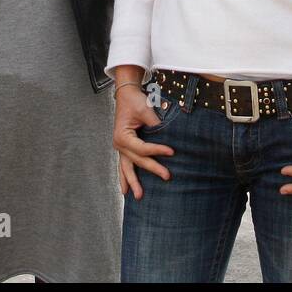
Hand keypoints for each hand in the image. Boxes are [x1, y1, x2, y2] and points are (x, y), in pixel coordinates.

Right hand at [112, 77, 172, 200]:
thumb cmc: (135, 101)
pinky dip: (125, 178)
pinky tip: (125, 191)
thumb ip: (155, 126)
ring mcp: (120, 148)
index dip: (157, 151)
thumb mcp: (145, 111)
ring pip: (127, 169)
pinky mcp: (124, 149)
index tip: (172, 152)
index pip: (142, 148)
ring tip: (138, 196)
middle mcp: (119, 144)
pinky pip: (124, 166)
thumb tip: (170, 137)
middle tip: (167, 176)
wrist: (126, 95)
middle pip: (138, 160)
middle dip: (153, 169)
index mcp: (122, 136)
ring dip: (133, 182)